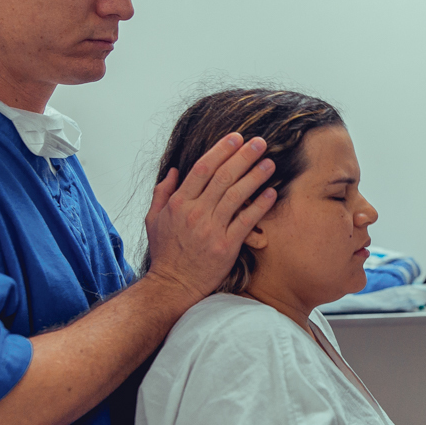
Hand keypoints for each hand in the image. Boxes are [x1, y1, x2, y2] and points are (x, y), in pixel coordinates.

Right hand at [144, 133, 275, 304]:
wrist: (172, 286)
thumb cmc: (165, 254)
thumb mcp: (154, 220)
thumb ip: (162, 193)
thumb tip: (174, 171)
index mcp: (178, 203)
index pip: (202, 168)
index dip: (221, 150)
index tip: (236, 138)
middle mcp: (195, 213)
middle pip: (223, 177)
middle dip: (243, 156)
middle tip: (260, 142)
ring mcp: (211, 229)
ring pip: (237, 195)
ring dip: (255, 176)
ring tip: (269, 163)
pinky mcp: (226, 246)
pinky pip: (247, 221)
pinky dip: (260, 205)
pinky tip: (271, 192)